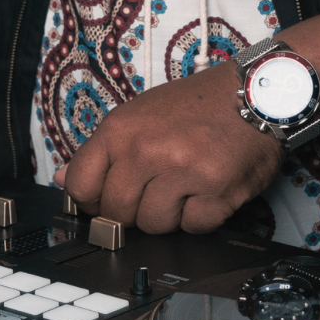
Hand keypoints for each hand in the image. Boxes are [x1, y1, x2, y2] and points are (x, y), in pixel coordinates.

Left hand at [57, 61, 280, 234]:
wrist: (257, 91)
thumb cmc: (197, 104)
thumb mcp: (141, 113)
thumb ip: (102, 149)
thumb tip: (62, 178)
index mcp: (121, 129)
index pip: (79, 186)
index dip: (92, 199)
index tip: (108, 197)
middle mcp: (147, 150)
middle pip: (116, 214)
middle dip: (134, 208)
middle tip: (158, 184)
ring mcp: (182, 171)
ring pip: (153, 225)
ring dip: (170, 212)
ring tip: (187, 181)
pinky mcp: (216, 191)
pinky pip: (192, 228)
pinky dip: (201, 215)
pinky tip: (209, 187)